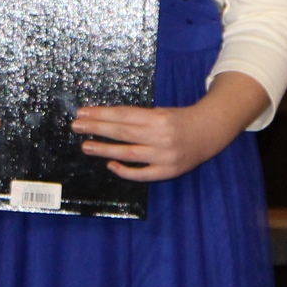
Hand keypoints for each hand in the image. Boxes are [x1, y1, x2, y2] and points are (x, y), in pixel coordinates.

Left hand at [72, 70, 269, 181]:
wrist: (210, 132)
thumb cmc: (179, 120)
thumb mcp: (159, 112)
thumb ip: (136, 118)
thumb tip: (103, 121)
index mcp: (157, 118)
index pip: (122, 115)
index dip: (100, 114)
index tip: (82, 113)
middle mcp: (160, 136)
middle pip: (122, 132)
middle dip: (96, 129)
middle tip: (76, 126)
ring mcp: (164, 155)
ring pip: (128, 153)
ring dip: (104, 150)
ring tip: (86, 146)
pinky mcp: (168, 171)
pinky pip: (142, 174)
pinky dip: (125, 171)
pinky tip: (110, 164)